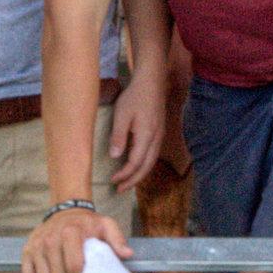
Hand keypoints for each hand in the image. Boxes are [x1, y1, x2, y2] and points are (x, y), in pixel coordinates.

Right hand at [21, 203, 130, 272]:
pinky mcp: (27, 250)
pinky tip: (50, 272)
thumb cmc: (88, 223)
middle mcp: (50, 239)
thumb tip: (127, 254)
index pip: (74, 267)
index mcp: (71, 232)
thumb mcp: (107, 226)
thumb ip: (117, 240)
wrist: (67, 210)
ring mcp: (37, 245)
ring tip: (64, 272)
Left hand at [107, 72, 167, 188]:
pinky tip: (134, 164)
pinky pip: (153, 154)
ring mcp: (159, 136)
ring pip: (151, 162)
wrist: (151, 82)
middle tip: (119, 190)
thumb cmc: (134, 96)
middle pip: (146, 167)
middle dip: (133, 181)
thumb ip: (118, 136)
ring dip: (139, 174)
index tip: (112, 181)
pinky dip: (143, 165)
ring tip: (126, 182)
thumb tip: (114, 157)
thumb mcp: (122, 115)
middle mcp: (156, 139)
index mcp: (147, 136)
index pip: (136, 163)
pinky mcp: (159, 132)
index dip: (124, 175)